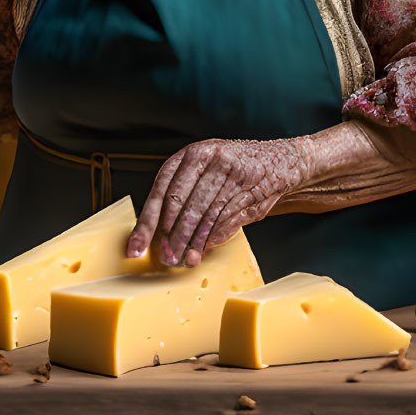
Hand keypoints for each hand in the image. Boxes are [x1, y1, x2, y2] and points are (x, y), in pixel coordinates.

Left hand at [126, 137, 312, 266]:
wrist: (279, 162)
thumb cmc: (232, 168)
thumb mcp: (204, 168)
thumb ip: (181, 192)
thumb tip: (157, 233)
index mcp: (191, 155)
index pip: (161, 192)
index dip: (147, 222)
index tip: (137, 247)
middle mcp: (210, 160)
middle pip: (182, 205)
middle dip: (173, 236)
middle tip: (167, 257)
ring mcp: (231, 174)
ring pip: (204, 216)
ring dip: (194, 243)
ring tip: (187, 259)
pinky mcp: (249, 190)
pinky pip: (226, 220)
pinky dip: (214, 238)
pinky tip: (206, 248)